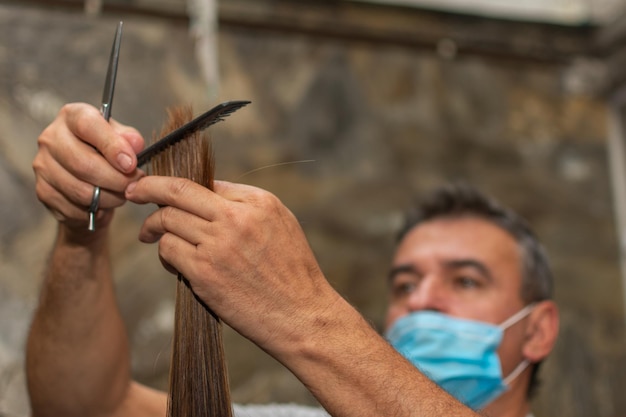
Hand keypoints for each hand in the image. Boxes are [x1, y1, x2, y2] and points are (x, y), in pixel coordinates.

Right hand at [33, 103, 144, 235]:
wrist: (86, 176)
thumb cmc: (106, 151)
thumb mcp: (121, 138)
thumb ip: (129, 138)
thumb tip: (135, 144)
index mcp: (72, 116)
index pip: (88, 126)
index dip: (112, 147)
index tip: (131, 164)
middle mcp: (51, 138)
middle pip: (84, 164)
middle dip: (116, 180)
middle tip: (133, 185)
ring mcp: (43, 165)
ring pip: (81, 191)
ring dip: (109, 198)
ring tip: (122, 194)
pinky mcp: (43, 190)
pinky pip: (74, 208)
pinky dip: (94, 211)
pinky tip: (104, 204)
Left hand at [125, 177, 340, 353]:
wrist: (301, 315)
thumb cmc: (292, 272)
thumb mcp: (281, 223)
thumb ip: (246, 204)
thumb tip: (207, 192)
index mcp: (257, 202)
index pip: (205, 181)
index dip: (177, 182)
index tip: (161, 186)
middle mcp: (236, 218)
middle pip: (177, 192)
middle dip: (148, 189)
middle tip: (134, 192)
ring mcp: (218, 245)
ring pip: (167, 221)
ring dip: (154, 226)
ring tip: (151, 235)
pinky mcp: (204, 273)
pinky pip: (169, 250)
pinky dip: (164, 251)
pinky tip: (170, 259)